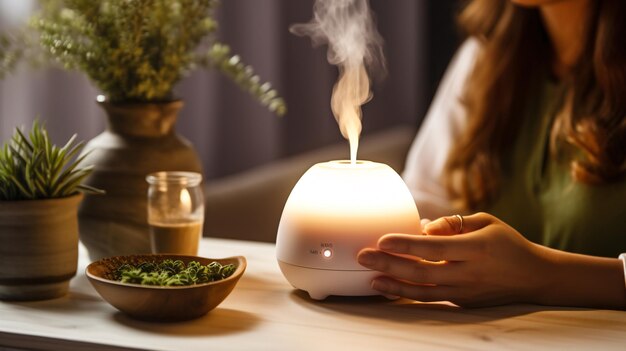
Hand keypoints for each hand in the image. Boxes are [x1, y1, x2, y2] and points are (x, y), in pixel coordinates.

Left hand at [357, 212, 549, 306]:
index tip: (382, 239)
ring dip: (394, 286)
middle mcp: (470, 273)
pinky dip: (408, 294)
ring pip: (423, 291)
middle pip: (422, 272)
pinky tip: (390, 288)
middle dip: (389, 265)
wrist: (534, 276)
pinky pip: (431, 298)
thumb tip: (421, 228)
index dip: (407, 244)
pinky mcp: (463, 302)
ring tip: (370, 279)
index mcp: (477, 248)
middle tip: (363, 257)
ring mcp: (466, 292)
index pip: (435, 247)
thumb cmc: (506, 242)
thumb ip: (453, 223)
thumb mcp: (485, 222)